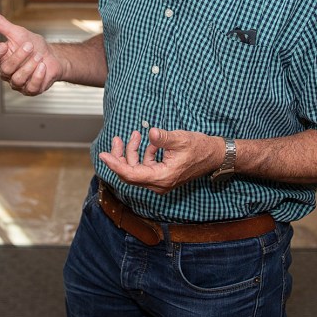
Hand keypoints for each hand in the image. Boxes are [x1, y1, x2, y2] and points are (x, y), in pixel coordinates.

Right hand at [0, 8, 60, 95]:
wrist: (53, 56)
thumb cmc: (34, 45)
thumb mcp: (18, 33)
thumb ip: (2, 25)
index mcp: (1, 59)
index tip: (4, 45)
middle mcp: (7, 73)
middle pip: (6, 69)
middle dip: (19, 57)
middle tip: (30, 46)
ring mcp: (19, 83)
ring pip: (18, 79)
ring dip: (30, 66)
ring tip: (39, 56)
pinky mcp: (31, 90)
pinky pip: (31, 87)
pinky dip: (38, 76)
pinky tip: (43, 67)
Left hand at [98, 128, 223, 192]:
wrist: (214, 155)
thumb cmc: (199, 147)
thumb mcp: (181, 139)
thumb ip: (163, 138)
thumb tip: (151, 132)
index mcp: (162, 177)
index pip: (131, 174)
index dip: (115, 164)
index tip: (102, 155)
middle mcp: (159, 183)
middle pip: (130, 174)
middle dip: (120, 156)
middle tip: (116, 140)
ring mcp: (160, 181)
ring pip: (137, 169)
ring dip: (132, 153)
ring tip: (134, 135)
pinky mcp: (163, 176)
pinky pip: (145, 167)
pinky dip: (143, 154)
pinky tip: (148, 141)